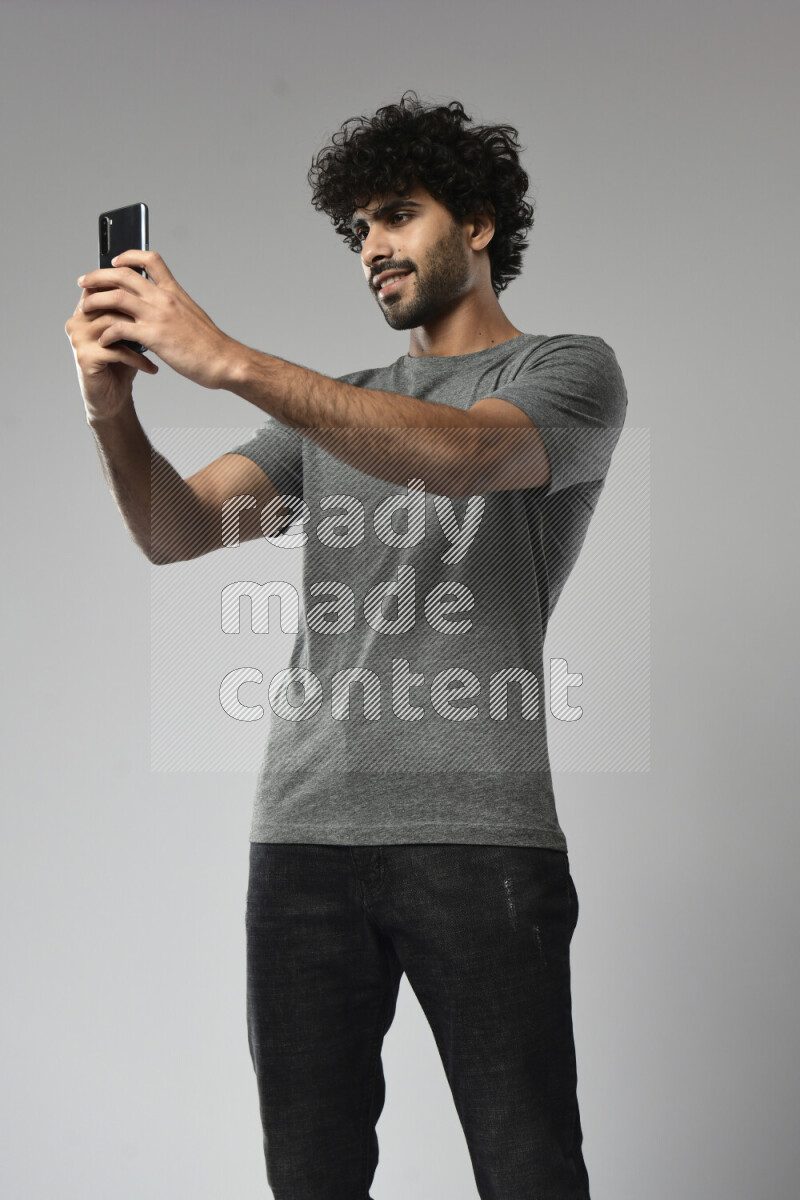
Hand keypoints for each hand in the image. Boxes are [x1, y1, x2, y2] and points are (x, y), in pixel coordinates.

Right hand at [66, 282, 159, 422]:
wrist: (112, 398)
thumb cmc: (121, 365)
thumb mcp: (127, 334)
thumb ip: (130, 312)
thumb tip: (151, 288)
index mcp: (84, 312)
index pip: (100, 288)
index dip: (125, 288)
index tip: (152, 294)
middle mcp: (76, 322)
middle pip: (107, 303)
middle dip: (137, 311)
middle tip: (162, 319)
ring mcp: (78, 339)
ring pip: (113, 323)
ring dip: (141, 335)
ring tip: (160, 345)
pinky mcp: (85, 357)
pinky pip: (117, 350)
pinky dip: (138, 359)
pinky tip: (152, 368)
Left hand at [76, 250, 237, 390]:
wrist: (225, 361)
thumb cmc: (210, 344)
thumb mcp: (191, 315)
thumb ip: (172, 307)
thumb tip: (158, 310)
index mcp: (174, 291)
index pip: (149, 259)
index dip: (128, 255)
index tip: (115, 261)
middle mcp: (164, 298)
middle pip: (122, 275)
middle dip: (97, 276)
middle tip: (83, 283)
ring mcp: (158, 316)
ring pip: (115, 297)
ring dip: (94, 301)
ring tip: (84, 309)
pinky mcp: (154, 337)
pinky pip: (119, 328)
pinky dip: (106, 333)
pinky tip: (103, 340)